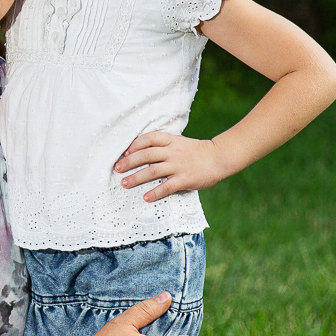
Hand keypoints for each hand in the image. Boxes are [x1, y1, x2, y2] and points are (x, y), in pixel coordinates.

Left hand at [114, 131, 228, 201]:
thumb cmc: (196, 151)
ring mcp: (178, 166)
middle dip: (129, 162)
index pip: (149, 138)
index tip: (125, 152)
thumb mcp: (179, 142)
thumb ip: (164, 146)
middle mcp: (173, 152)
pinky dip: (155, 193)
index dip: (135, 145)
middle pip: (146, 155)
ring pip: (152, 171)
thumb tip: (142, 152)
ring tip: (124, 184)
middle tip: (117, 169)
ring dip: (136, 178)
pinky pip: (166, 187)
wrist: (218, 157)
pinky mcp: (184, 179)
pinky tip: (146, 197)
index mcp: (171, 141)